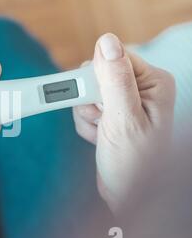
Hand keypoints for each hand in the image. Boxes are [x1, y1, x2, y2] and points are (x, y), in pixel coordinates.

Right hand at [73, 33, 175, 214]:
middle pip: (95, 75)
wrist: (128, 196)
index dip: (96, 79)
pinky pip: (84, 109)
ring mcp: (124, 103)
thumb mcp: (123, 119)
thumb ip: (114, 79)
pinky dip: (86, 126)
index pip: (112, 58)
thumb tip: (107, 40)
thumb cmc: (134, 164)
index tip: (96, 102)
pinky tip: (100, 139)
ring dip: (86, 116)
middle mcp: (140, 89)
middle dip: (89, 101)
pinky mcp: (111, 116)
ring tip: (103, 135)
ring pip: (86, 94)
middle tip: (102, 122)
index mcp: (152, 83)